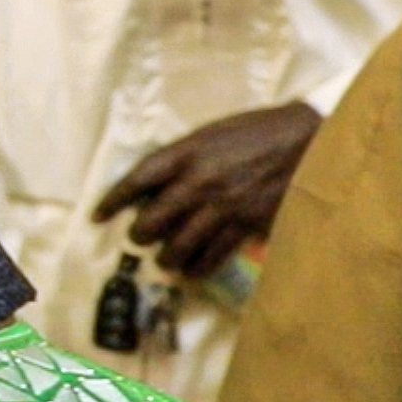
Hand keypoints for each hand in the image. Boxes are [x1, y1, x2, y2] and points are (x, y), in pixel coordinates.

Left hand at [91, 101, 321, 278]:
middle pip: (153, 220)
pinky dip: (198, 267)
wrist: (304, 139)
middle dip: (140, 234)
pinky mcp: (246, 224)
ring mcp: (223, 206)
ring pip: (180, 245)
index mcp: (186, 152)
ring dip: (166, 257)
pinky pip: (213, 255)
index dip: (113, 200)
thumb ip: (181, 157)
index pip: (137, 179)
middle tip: (139, 236)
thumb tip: (153, 185)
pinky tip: (191, 271)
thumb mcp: (209, 133)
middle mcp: (199, 181)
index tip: (97, 216)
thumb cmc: (253, 131)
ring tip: (164, 259)